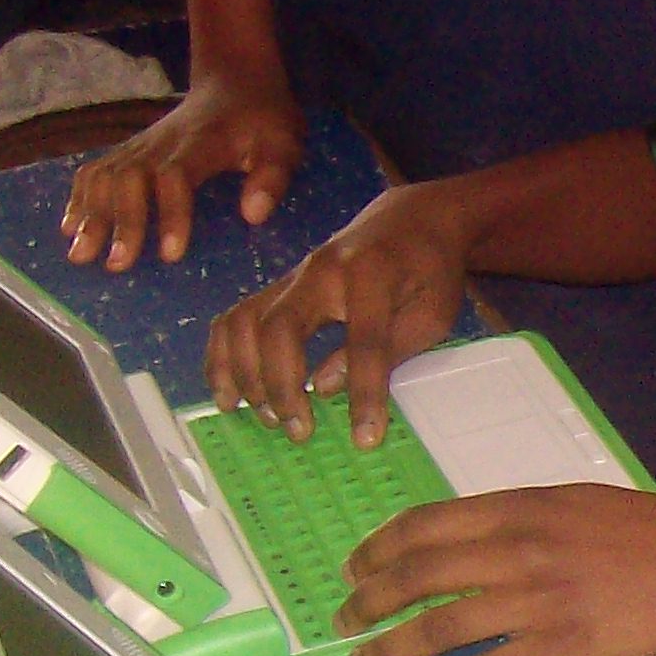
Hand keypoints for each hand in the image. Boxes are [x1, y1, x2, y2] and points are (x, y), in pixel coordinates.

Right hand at [62, 70, 306, 271]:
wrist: (233, 82)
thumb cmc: (262, 119)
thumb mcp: (283, 143)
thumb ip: (272, 177)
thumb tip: (253, 216)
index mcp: (200, 145)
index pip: (176, 178)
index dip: (170, 215)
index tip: (170, 254)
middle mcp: (160, 144)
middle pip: (129, 179)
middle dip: (121, 222)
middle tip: (116, 265)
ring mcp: (140, 145)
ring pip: (105, 175)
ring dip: (90, 214)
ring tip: (80, 254)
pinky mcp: (129, 149)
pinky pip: (95, 169)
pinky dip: (79, 197)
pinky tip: (69, 226)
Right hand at [203, 183, 475, 443]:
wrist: (413, 219)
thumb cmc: (430, 269)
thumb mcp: (431, 311)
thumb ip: (388, 348)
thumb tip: (327, 387)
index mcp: (372, 274)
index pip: (364, 342)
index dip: (363, 393)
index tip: (364, 437)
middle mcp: (321, 270)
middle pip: (281, 328)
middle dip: (282, 386)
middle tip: (298, 431)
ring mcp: (293, 276)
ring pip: (245, 322)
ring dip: (245, 375)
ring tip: (265, 418)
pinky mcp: (280, 286)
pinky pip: (236, 318)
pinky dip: (224, 357)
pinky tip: (229, 394)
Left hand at [338, 487, 655, 655]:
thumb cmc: (655, 532)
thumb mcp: (580, 502)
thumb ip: (523, 516)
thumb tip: (473, 536)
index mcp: (522, 507)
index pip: (425, 525)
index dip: (378, 549)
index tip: (353, 569)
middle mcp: (519, 551)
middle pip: (418, 577)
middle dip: (368, 602)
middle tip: (344, 622)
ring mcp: (538, 602)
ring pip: (439, 628)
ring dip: (392, 649)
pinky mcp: (561, 649)